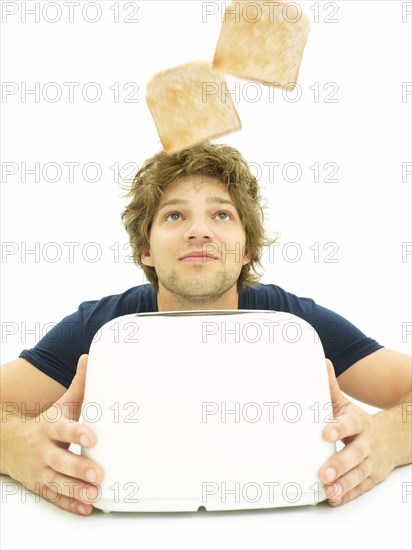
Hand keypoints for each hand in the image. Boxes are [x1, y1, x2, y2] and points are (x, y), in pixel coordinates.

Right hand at [8, 354, 103, 515]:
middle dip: (78, 468)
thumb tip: (88, 359)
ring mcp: (40, 471)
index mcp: (49, 428)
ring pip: (57, 483)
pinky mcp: (41, 486)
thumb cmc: (44, 423)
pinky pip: (55, 497)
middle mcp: (43, 451)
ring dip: (76, 489)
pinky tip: (85, 507)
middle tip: (98, 473)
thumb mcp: (60, 405)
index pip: (63, 430)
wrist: (9, 444)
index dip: (76, 434)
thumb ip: (78, 385)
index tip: (92, 438)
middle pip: (61, 461)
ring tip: (94, 493)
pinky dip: (69, 503)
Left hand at [319, 359, 395, 505]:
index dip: (338, 428)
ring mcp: (370, 463)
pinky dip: (347, 494)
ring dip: (343, 482)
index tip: (325, 433)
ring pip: (358, 474)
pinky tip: (334, 498)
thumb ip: (331, 388)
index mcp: (359, 423)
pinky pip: (359, 488)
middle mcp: (367, 444)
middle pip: (355, 455)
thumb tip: (321, 363)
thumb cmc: (358, 422)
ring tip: (328, 488)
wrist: (391, 438)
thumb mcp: (346, 405)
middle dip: (339, 463)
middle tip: (323, 471)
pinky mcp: (371, 478)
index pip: (350, 424)